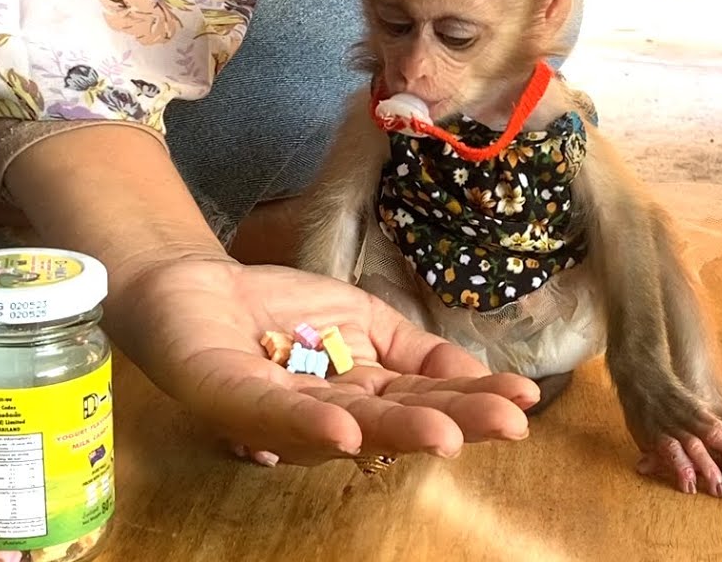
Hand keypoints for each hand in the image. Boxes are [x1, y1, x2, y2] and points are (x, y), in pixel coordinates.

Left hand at [111, 253, 541, 466]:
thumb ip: (421, 350)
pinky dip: (309, 427)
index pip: (427, 398)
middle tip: (508, 425)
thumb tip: (480, 375)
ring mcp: (278, 414)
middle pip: (396, 420)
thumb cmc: (281, 310)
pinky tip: (346, 432)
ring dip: (396, 431)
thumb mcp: (367, 319)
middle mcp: (328, 417)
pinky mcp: (230, 398)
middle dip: (453, 422)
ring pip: (346, 425)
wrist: (194, 287)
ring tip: (446, 434)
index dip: (475, 399)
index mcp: (364, 397)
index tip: (527, 400)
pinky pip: (271, 416)